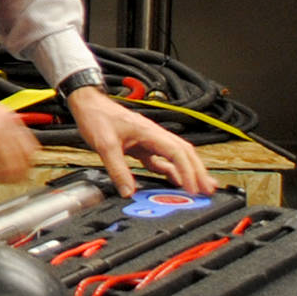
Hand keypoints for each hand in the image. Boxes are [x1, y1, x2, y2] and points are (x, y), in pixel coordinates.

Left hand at [65, 87, 214, 195]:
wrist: (88, 104)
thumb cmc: (97, 117)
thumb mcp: (105, 145)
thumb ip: (118, 169)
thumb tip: (128, 191)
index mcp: (149, 132)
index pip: (177, 153)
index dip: (188, 171)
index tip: (193, 188)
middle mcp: (154, 135)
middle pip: (185, 153)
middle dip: (198, 171)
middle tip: (209, 189)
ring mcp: (149, 140)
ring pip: (176, 156)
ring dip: (189, 171)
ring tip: (200, 187)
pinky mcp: (142, 146)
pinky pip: (162, 160)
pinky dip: (171, 171)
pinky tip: (176, 181)